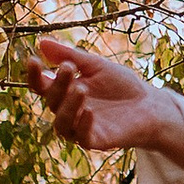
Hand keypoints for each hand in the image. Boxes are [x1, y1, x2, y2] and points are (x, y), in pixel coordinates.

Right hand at [27, 35, 183, 170]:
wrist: (150, 104)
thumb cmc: (121, 85)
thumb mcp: (96, 65)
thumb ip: (71, 56)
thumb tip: (41, 42)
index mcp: (65, 92)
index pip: (41, 86)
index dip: (34, 74)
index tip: (33, 59)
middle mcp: (68, 111)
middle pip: (52, 101)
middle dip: (59, 84)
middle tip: (69, 68)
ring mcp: (80, 127)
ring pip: (62, 123)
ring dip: (68, 105)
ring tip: (81, 88)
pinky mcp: (96, 141)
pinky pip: (82, 137)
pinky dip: (83, 125)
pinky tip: (90, 111)